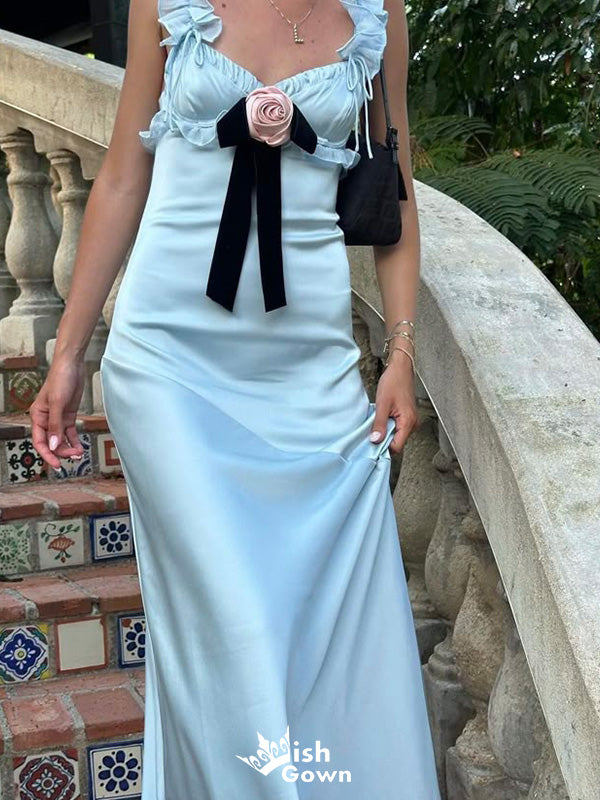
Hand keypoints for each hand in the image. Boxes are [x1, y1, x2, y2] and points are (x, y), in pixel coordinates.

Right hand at [30, 355, 86, 470]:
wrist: (72, 365)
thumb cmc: (60, 380)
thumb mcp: (57, 403)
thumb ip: (55, 426)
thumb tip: (53, 445)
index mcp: (38, 416)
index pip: (40, 441)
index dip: (47, 455)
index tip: (57, 464)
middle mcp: (46, 419)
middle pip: (52, 443)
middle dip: (62, 451)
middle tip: (74, 457)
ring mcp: (58, 418)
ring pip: (61, 439)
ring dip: (69, 447)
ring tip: (79, 453)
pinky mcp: (68, 415)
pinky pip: (69, 433)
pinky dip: (74, 441)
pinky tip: (80, 447)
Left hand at [369, 350, 419, 454]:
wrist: (401, 368)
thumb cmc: (393, 382)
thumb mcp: (382, 404)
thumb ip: (379, 424)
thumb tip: (375, 441)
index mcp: (408, 422)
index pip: (397, 447)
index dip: (384, 448)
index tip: (372, 443)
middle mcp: (413, 424)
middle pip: (397, 442)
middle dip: (384, 439)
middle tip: (372, 431)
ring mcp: (411, 421)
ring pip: (397, 435)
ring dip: (386, 431)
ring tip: (378, 420)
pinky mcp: (408, 417)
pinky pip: (397, 428)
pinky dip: (389, 425)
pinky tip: (382, 417)